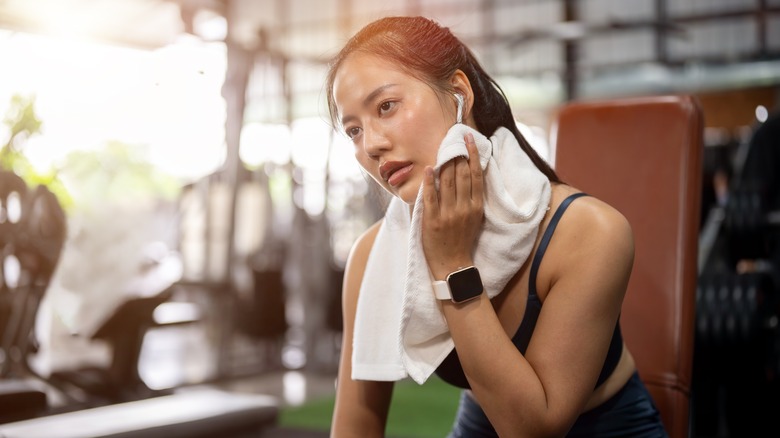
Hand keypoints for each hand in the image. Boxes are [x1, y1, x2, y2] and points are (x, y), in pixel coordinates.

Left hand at [422, 133, 483, 279]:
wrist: (452, 265)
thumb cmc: (462, 240)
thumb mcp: (473, 218)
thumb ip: (470, 198)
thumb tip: (466, 173)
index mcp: (476, 206)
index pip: (475, 175)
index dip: (472, 154)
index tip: (469, 138)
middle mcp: (464, 207)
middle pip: (461, 174)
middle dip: (457, 153)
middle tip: (453, 136)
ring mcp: (448, 213)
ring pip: (447, 181)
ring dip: (445, 162)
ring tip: (442, 147)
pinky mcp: (432, 220)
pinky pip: (431, 196)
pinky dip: (429, 181)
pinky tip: (428, 168)